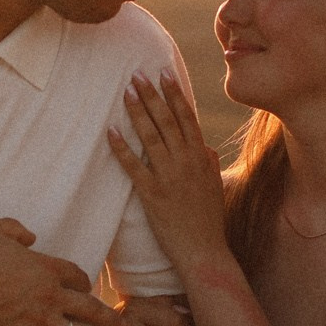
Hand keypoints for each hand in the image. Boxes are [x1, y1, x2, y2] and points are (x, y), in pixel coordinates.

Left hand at [109, 73, 230, 271]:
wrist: (204, 251)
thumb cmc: (208, 221)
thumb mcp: (215, 187)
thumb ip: (209, 164)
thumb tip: (205, 146)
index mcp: (200, 158)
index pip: (187, 117)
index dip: (175, 94)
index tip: (165, 73)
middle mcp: (186, 162)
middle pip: (167, 121)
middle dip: (152, 95)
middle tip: (137, 74)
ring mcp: (169, 178)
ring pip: (151, 138)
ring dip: (138, 113)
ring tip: (126, 92)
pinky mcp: (153, 195)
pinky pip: (134, 167)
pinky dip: (122, 149)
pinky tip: (110, 132)